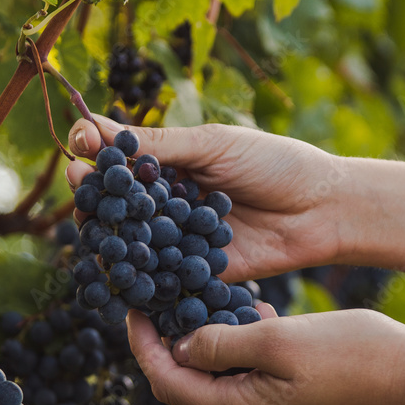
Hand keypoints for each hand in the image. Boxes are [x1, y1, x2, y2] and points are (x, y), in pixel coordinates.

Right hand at [65, 115, 351, 281]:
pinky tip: (121, 265)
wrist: (323, 208)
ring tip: (94, 223)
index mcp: (171, 162)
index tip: (81, 144)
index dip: (95, 150)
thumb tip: (95, 129)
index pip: (119, 156)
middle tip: (80, 184)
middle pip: (117, 201)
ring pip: (131, 239)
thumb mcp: (215, 145)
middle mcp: (168, 200)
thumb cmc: (275, 164)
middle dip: (94, 193)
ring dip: (109, 233)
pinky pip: (158, 275)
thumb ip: (159, 145)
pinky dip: (138, 272)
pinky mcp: (192, 272)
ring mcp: (178, 238)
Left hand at [126, 306, 404, 404]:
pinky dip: (242, 368)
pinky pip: (250, 401)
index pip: (168, 383)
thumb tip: (180, 348)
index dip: (145, 345)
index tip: (134, 309)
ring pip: (218, 399)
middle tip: (174, 311)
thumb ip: (221, 343)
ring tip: (224, 312)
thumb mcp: (279, 338)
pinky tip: (260, 327)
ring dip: (210, 360)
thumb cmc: (355, 354)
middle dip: (172, 357)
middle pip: (186, 399)